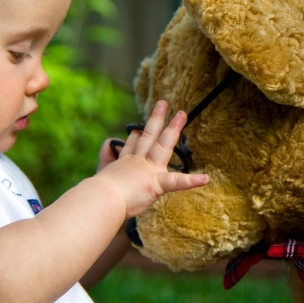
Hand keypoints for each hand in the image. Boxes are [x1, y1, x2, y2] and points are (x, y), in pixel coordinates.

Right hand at [95, 101, 208, 217]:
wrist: (101, 199)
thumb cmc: (97, 194)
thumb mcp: (100, 174)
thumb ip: (105, 157)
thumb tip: (109, 141)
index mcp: (123, 164)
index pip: (131, 147)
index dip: (134, 137)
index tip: (136, 130)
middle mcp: (137, 162)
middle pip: (147, 136)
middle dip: (156, 119)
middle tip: (163, 103)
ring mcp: (148, 170)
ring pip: (163, 145)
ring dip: (174, 129)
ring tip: (182, 115)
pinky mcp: (156, 183)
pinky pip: (177, 182)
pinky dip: (192, 181)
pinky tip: (206, 179)